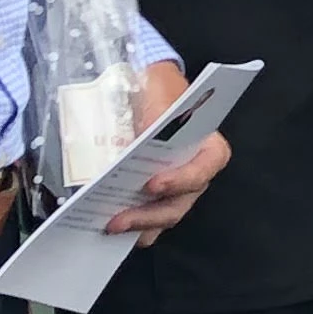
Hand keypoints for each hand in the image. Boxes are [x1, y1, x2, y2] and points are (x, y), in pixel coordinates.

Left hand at [107, 60, 229, 235]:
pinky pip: (147, 220)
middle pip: (179, 204)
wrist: (147, 92)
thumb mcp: (159, 87)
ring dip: (137, 225)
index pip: (204, 169)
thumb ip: (154, 108)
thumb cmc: (160, 89)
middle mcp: (195, 174)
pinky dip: (129, 226)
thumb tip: (136, 140)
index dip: (181, 180)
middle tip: (117, 218)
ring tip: (108, 225)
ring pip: (163, 218)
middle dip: (148, 215)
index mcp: (208, 147)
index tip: (151, 184)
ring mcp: (175, 191)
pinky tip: (104, 226)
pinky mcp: (154, 198)